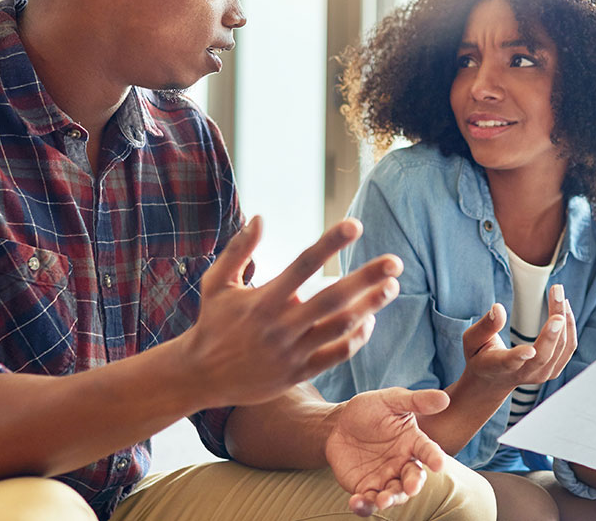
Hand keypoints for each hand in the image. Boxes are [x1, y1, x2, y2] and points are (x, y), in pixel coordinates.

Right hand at [173, 216, 403, 408]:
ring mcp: (291, 351)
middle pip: (333, 297)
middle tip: (395, 262)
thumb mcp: (217, 283)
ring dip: (370, 307)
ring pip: (340, 327)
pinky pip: (336, 356)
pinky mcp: (297, 373)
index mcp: (264, 299)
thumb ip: (238, 250)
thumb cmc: (211, 323)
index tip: (356, 225)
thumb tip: (259, 217)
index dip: (331, 243)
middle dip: (367, 278)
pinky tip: (370, 321)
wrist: (200, 376)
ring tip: (392, 287)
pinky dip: (356, 339)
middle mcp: (281, 325)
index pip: (304, 264)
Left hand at [325, 388, 450, 516]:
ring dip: (390, 500)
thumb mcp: (391, 400)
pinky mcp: (365, 488)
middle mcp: (402, 464)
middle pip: (413, 479)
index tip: (439, 464)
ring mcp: (384, 478)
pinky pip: (367, 501)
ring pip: (393, 494)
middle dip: (413, 485)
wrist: (339, 423)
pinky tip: (356, 502)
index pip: (428, 451)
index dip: (435, 458)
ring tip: (383, 500)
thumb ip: (416, 401)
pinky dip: (364, 506)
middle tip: (411, 488)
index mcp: (412, 442)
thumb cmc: (370, 409)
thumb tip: (444, 399)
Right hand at [458, 284, 577, 391]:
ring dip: (563, 318)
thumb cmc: (479, 356)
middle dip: (552, 331)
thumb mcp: (472, 341)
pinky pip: (568, 348)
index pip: (509, 363)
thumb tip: (497, 308)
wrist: (492, 381)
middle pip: (542, 356)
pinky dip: (569, 326)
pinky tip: (564, 307)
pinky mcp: (553, 370)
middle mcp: (522, 374)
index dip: (519, 356)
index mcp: (498, 367)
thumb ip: (484, 326)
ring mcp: (540, 375)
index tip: (529, 349)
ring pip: (560, 349)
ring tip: (558, 293)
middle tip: (559, 300)